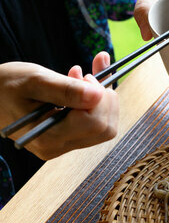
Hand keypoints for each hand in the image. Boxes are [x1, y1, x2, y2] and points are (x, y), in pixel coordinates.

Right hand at [0, 52, 118, 159]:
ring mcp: (64, 145)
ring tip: (81, 76)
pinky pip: (93, 123)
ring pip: (104, 126)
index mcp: (49, 136)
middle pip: (105, 129)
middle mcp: (58, 147)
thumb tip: (99, 95)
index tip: (86, 76)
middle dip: (105, 99)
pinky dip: (95, 101)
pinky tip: (81, 81)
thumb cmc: (4, 85)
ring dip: (101, 98)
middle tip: (87, 75)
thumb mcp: (35, 80)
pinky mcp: (67, 138)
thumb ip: (67, 89)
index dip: (100, 99)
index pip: (96, 123)